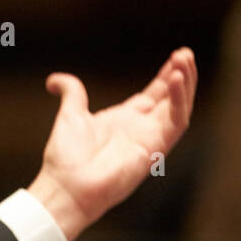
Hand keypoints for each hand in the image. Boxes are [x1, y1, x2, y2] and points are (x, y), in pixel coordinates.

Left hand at [27, 48, 196, 239]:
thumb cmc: (66, 158)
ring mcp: (150, 140)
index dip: (167, 75)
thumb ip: (71, 93)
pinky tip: (178, 80)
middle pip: (171, 99)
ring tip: (185, 60)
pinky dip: (180, 101)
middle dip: (182, 76)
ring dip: (186, 85)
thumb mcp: (70, 114)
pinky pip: (176, 123)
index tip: (177, 56)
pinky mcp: (154, 150)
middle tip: (186, 53)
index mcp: (125, 120)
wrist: (65, 187)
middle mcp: (141, 129)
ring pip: (179, 109)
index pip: (154, 94)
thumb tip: (54, 80)